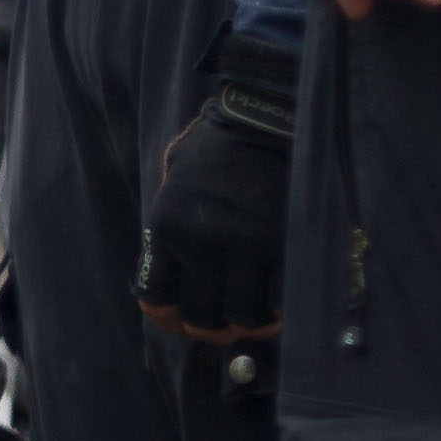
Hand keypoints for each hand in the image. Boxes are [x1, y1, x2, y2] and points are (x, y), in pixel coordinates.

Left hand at [134, 40, 298, 341]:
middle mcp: (200, 244)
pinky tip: (284, 301)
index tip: (181, 319)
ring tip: (261, 314)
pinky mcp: (284, 245)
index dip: (168, 316)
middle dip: (213, 325)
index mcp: (166, 228)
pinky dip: (282, 308)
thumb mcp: (175, 176)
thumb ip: (170, 218)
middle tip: (228, 321)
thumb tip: (173, 264)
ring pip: (244, 316)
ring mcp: (245, 247)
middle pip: (202, 316)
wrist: (265, 115)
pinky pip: (281, 300)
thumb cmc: (219, 143)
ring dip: (252, 321)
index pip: (155, 297)